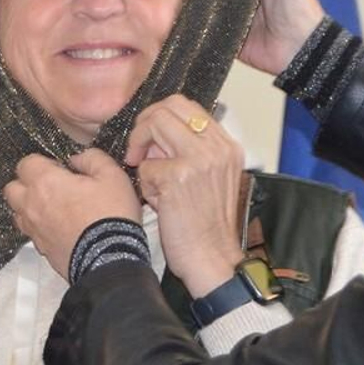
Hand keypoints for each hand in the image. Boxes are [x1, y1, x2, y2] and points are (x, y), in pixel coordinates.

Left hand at [4, 149, 139, 277]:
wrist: (111, 258)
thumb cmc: (110, 215)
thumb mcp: (112, 176)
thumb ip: (92, 158)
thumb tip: (77, 158)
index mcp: (45, 182)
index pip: (25, 163)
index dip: (42, 162)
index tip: (61, 169)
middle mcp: (32, 205)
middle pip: (12, 188)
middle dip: (26, 184)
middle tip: (51, 186)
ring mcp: (34, 230)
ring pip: (17, 213)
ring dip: (29, 207)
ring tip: (53, 208)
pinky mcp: (41, 249)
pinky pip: (31, 233)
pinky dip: (39, 228)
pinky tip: (59, 228)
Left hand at [126, 95, 245, 295]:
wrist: (213, 259)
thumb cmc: (205, 225)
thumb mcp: (209, 179)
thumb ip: (188, 152)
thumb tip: (154, 137)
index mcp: (226, 145)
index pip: (186, 105)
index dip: (159, 116)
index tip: (149, 138)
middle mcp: (217, 147)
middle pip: (169, 106)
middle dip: (144, 123)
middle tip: (137, 149)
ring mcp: (199, 159)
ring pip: (155, 124)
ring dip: (141, 147)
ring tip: (146, 175)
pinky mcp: (179, 176)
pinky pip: (146, 164)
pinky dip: (145, 183)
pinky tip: (157, 201)